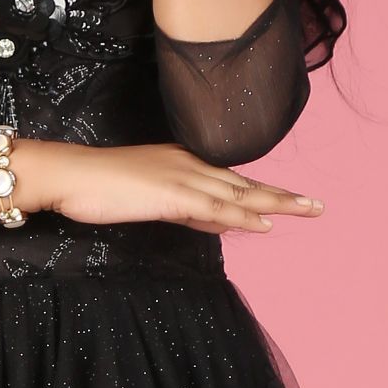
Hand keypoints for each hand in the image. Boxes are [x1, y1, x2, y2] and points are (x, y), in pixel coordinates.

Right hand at [18, 139, 323, 236]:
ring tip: (309, 211)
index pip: (231, 182)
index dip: (262, 193)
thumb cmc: (98, 186)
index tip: (289, 201)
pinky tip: (266, 224)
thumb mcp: (149, 197)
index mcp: (183, 163)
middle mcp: (190, 165)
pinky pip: (216, 207)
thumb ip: (185, 210)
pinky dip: (243, 215)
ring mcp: (183, 178)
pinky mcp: (172, 194)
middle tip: (317, 206)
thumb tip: (218, 223)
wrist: (70, 175)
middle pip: (246, 184)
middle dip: (282, 196)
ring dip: (276, 204)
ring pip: (239, 194)